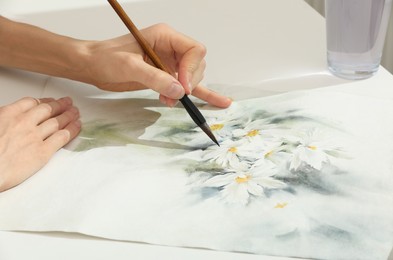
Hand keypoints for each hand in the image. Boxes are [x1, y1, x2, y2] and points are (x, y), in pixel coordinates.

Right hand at [0, 97, 80, 191]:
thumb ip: (5, 120)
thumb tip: (10, 120)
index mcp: (8, 114)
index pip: (32, 103)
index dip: (45, 101)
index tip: (50, 101)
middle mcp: (24, 123)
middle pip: (48, 110)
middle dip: (60, 105)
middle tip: (68, 104)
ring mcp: (34, 137)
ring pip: (57, 122)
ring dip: (69, 115)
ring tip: (75, 113)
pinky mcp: (42, 152)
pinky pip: (62, 137)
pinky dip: (72, 130)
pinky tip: (77, 126)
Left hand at [81, 23, 231, 107]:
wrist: (93, 66)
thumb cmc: (106, 59)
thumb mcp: (130, 67)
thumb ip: (155, 78)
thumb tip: (179, 91)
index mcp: (164, 37)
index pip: (193, 50)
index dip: (192, 69)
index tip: (182, 86)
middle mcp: (170, 48)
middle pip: (196, 64)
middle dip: (190, 81)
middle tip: (177, 94)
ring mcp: (169, 63)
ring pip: (192, 77)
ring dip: (186, 91)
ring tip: (170, 101)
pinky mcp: (165, 77)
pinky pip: (187, 85)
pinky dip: (200, 94)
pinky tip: (218, 102)